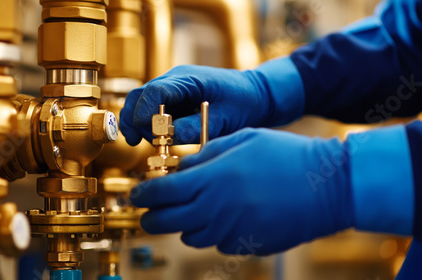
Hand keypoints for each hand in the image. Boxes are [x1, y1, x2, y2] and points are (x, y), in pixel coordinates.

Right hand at [120, 65, 272, 145]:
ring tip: (157, 143)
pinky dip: (150, 127)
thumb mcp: (224, 119)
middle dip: (134, 120)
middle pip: (138, 97)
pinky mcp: (173, 101)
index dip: (144, 112)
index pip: (154, 91)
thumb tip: (169, 136)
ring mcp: (172, 91)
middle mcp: (174, 82)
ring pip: (141, 105)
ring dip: (141, 125)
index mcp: (187, 79)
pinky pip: (152, 112)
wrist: (256, 95)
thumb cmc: (244, 103)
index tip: (143, 133)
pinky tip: (159, 140)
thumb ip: (196, 127)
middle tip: (138, 142)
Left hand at [130, 128, 353, 254]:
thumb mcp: (242, 140)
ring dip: (182, 226)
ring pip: (190, 237)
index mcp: (211, 179)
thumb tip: (182, 170)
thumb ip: (206, 155)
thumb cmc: (284, 155)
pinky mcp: (247, 245)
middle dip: (151, 219)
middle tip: (149, 214)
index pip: (161, 193)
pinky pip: (217, 243)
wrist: (327, 185)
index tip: (137, 196)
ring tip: (190, 211)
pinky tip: (223, 217)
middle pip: (166, 223)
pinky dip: (211, 233)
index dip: (143, 196)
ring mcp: (231, 231)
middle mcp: (215, 209)